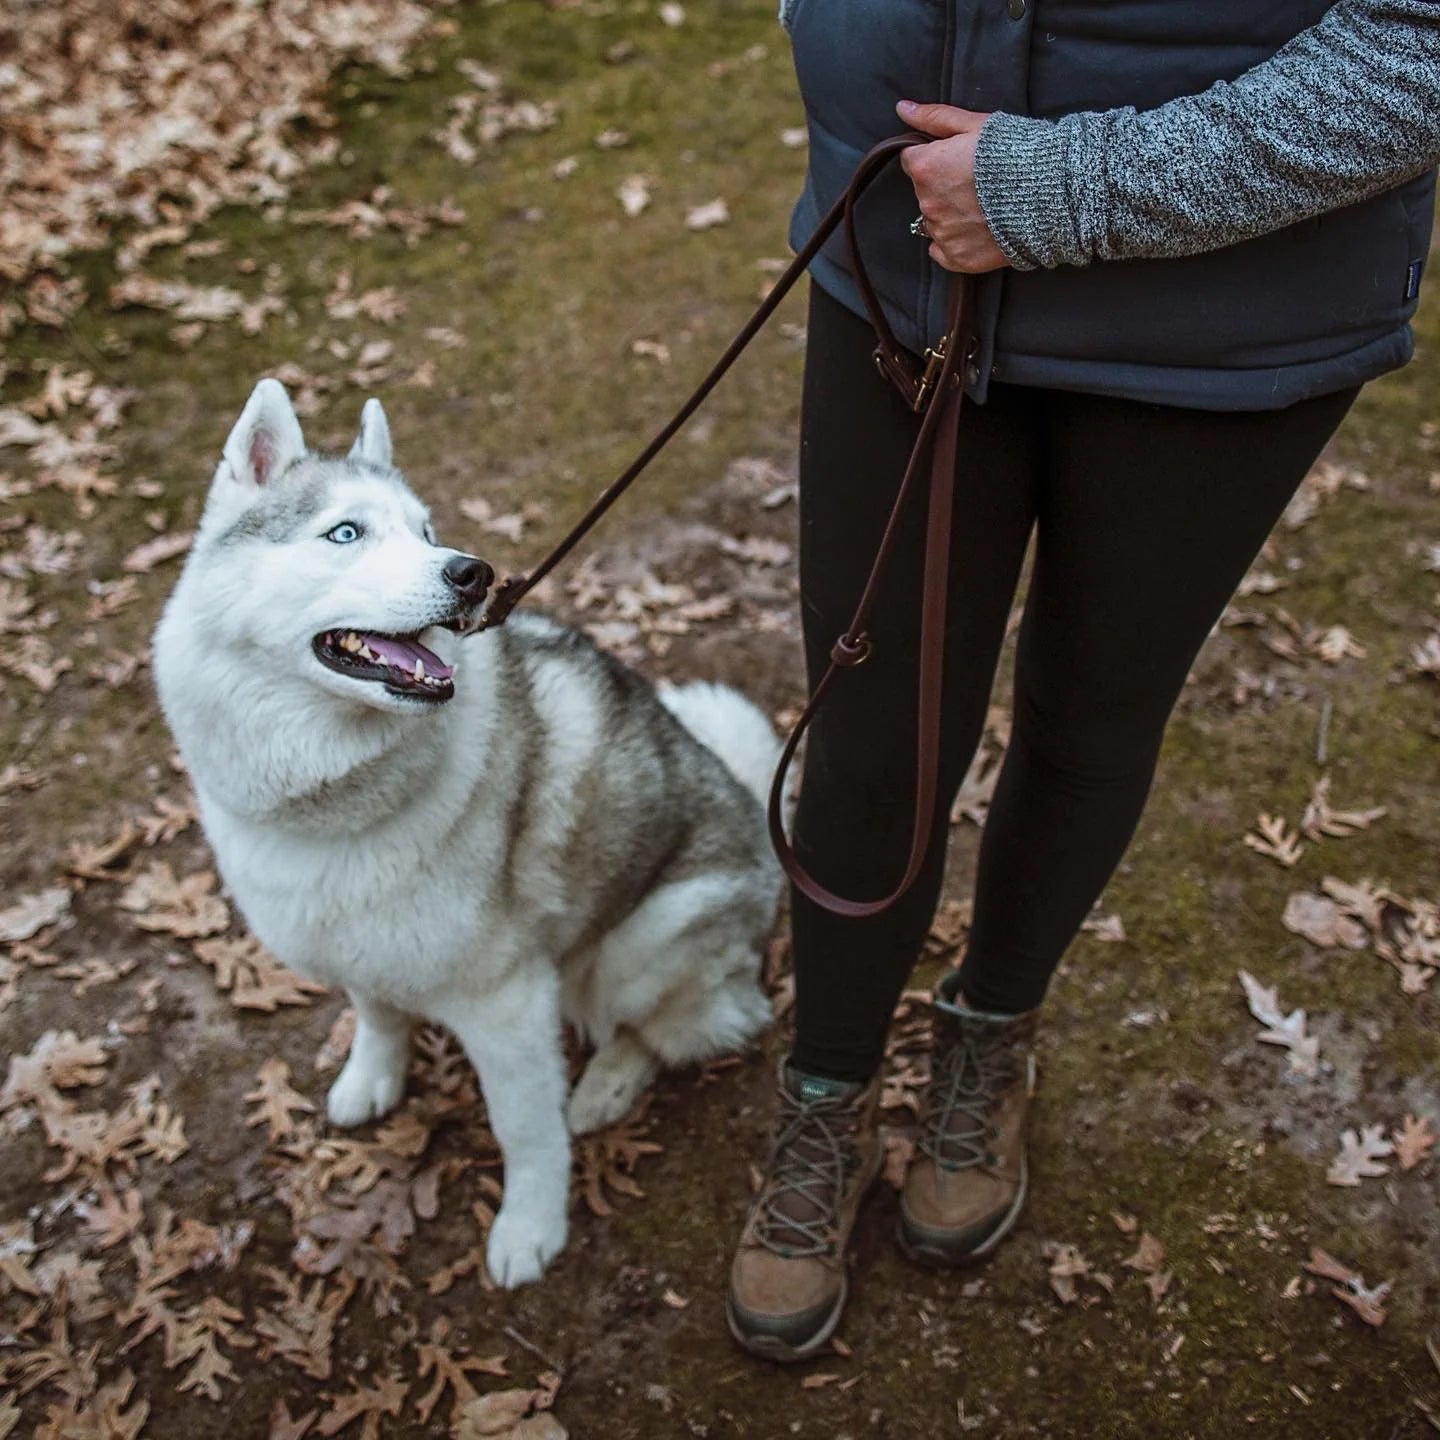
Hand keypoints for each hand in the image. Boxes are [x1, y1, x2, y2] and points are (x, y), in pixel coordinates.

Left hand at [897, 101, 1008, 273]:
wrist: (1049, 193)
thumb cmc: (1013, 152)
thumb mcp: (975, 125)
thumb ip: (934, 118)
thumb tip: (902, 108)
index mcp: (926, 168)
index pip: (912, 161)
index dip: (935, 158)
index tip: (957, 159)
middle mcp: (927, 204)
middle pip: (925, 193)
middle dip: (943, 186)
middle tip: (976, 182)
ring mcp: (942, 234)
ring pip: (936, 221)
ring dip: (951, 214)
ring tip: (983, 206)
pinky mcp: (957, 257)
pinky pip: (942, 251)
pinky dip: (955, 242)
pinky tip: (977, 230)